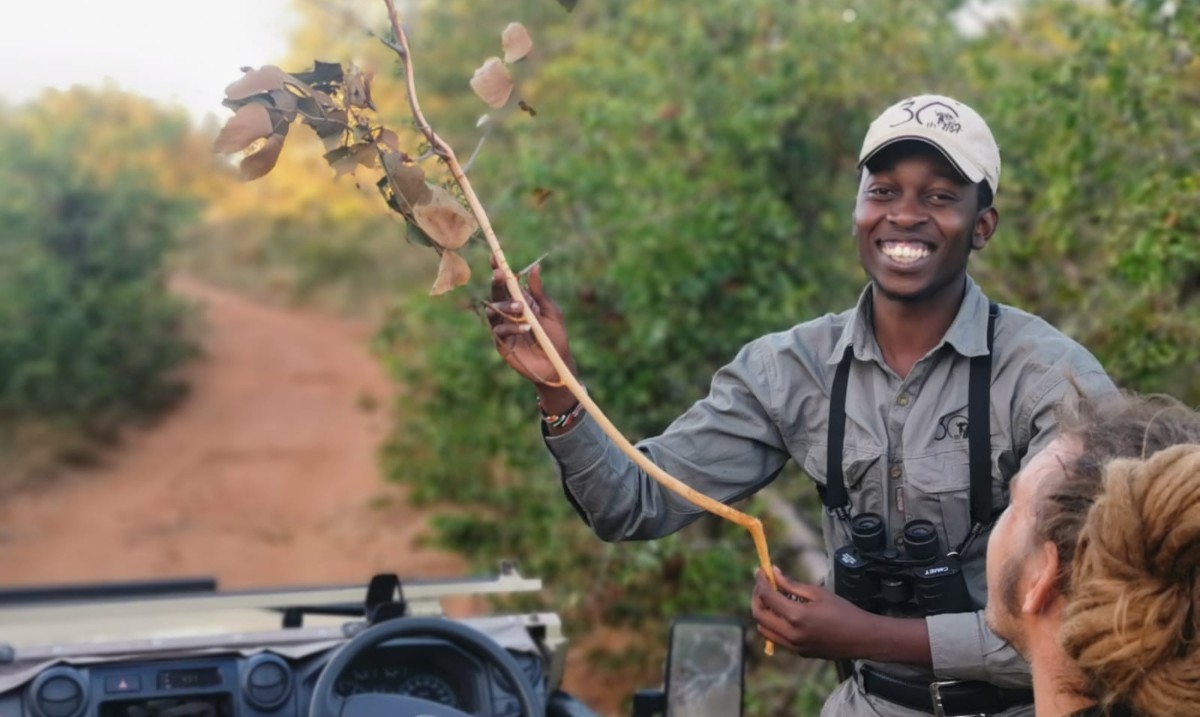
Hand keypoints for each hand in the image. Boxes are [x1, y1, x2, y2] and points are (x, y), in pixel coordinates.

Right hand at [487, 258, 575, 410]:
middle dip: (497, 283)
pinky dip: (511, 327)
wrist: (556, 364)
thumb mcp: (551, 312)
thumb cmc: (556, 337)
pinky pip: (498, 330)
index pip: (507, 283)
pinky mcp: (501, 342)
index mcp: (522, 301)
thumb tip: (535, 267)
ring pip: (494, 311)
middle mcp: (510, 312)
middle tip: (499, 276)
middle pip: (497, 294)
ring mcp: (504, 327)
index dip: (499, 270)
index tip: (493, 257)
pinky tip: (525, 328)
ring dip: (506, 307)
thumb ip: (540, 292)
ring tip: (521, 309)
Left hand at [751, 567, 879, 660]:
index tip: (759, 571)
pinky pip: (777, 638)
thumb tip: (772, 573)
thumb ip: (791, 584)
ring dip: (763, 612)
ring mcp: (794, 646)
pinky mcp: (799, 652)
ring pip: (764, 630)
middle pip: (759, 615)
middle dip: (756, 597)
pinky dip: (773, 624)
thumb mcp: (818, 593)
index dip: (760, 582)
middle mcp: (791, 635)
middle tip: (762, 584)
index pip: (767, 597)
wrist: (862, 638)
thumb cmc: (843, 611)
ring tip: (771, 597)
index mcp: (797, 617)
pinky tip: (783, 612)